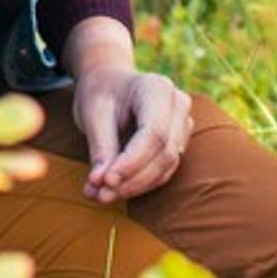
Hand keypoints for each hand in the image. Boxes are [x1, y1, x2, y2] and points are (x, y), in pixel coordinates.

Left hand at [68, 33, 191, 202]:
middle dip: (132, 179)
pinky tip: (114, 190)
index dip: (132, 161)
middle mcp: (178, 105)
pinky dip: (139, 184)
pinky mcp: (178, 143)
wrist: (110, 82)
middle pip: (164, 152)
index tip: (106, 181)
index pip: (154, 132)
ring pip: (166, 166)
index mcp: (157, 88)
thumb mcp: (93, 113)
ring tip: (101, 194)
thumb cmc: (101, 93)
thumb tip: (99, 184)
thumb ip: (100, 147)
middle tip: (100, 194)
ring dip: (135, 186)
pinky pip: (164, 170)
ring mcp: (183, 125)